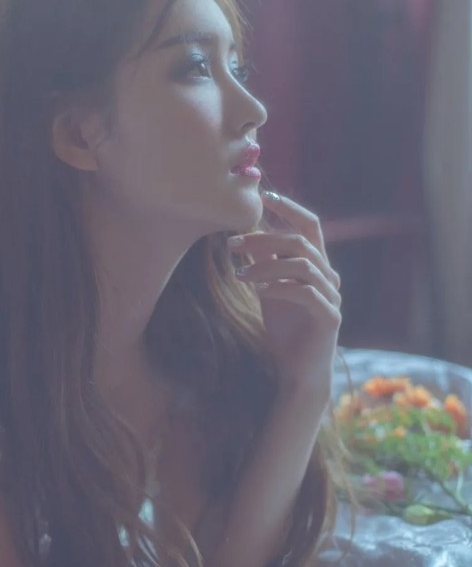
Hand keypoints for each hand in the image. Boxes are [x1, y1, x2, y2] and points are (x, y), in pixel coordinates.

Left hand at [228, 193, 341, 394]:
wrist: (297, 370)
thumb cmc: (285, 328)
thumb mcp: (269, 288)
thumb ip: (264, 262)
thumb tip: (246, 234)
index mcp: (318, 265)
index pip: (310, 226)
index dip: (289, 208)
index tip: (264, 196)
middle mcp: (330, 277)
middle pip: (301, 242)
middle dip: (265, 239)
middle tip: (233, 244)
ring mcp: (332, 297)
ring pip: (303, 265)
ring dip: (267, 266)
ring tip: (240, 275)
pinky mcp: (329, 318)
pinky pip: (305, 293)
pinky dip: (280, 288)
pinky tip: (260, 293)